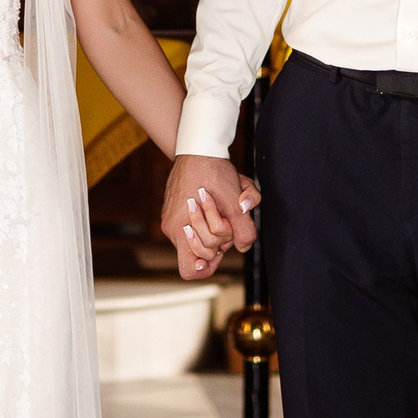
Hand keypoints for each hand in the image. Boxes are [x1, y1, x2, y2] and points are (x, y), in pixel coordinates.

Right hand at [160, 153, 258, 279]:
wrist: (198, 147)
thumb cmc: (214, 172)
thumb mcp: (236, 202)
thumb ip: (244, 231)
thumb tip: (243, 247)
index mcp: (181, 230)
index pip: (190, 269)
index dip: (208, 266)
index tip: (220, 250)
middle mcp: (173, 228)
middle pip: (202, 252)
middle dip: (220, 238)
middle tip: (226, 215)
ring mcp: (172, 219)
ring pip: (201, 236)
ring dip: (218, 224)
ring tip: (223, 203)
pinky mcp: (176, 209)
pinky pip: (195, 224)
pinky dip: (210, 216)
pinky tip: (216, 199)